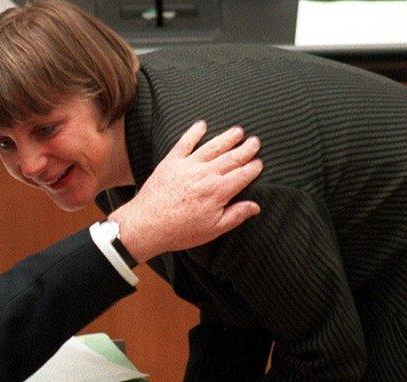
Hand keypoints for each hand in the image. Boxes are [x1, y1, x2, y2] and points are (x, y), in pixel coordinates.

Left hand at [109, 120, 261, 261]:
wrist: (146, 225)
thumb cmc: (180, 231)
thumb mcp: (212, 230)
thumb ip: (235, 215)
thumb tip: (255, 206)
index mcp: (218, 192)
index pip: (242, 175)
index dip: (253, 168)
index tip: (260, 162)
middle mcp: (205, 174)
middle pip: (231, 158)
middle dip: (245, 149)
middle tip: (255, 141)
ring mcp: (188, 166)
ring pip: (212, 147)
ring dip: (227, 138)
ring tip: (238, 131)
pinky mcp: (171, 162)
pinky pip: (185, 142)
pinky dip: (194, 132)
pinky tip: (202, 124)